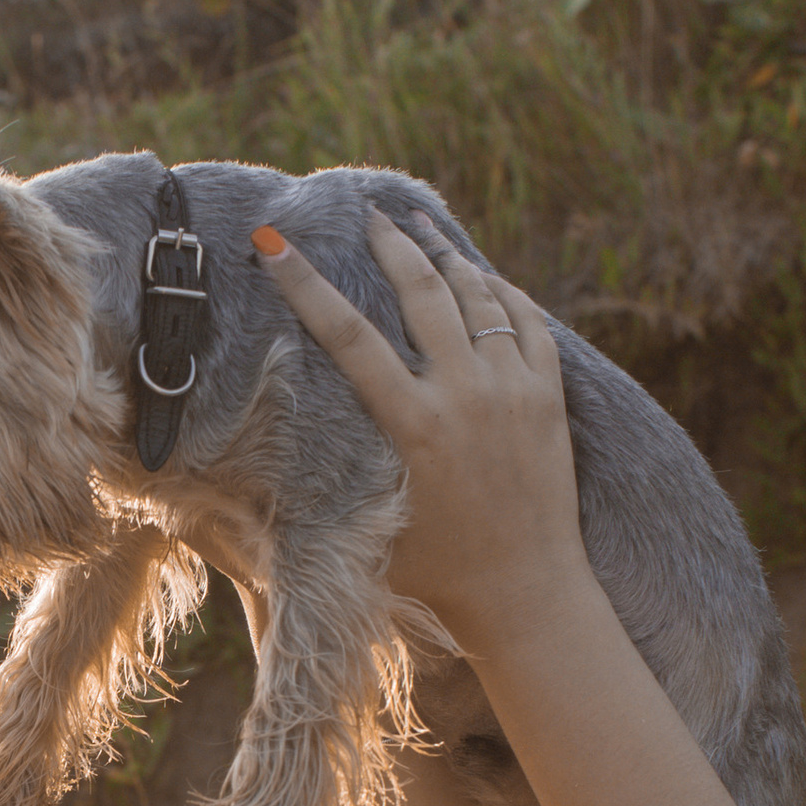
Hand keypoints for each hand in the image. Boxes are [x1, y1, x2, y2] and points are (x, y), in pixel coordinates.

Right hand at [249, 216, 587, 663]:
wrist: (527, 591)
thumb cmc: (435, 572)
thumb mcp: (367, 523)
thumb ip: (327, 480)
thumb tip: (256, 465)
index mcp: (414, 426)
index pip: (348, 334)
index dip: (305, 283)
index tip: (273, 242)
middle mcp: (465, 396)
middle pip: (421, 291)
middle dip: (390, 244)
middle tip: (370, 213)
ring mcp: (514, 389)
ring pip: (477, 295)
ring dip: (446, 255)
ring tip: (421, 228)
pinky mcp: (549, 395)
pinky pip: (526, 319)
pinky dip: (499, 289)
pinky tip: (482, 276)